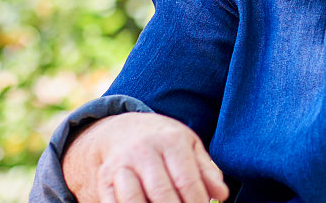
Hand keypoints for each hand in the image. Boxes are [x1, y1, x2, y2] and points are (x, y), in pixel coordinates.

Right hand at [63, 112, 228, 202]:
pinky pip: (113, 202)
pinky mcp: (104, 179)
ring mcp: (121, 165)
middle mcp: (143, 150)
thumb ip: (207, 171)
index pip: (186, 180)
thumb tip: (220, 195)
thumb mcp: (190, 147)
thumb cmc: (164, 143)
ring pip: (133, 199)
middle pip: (161, 192)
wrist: (122, 130)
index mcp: (171, 141)